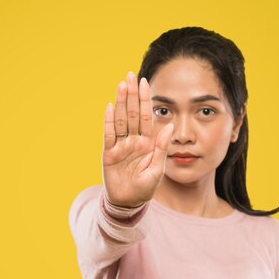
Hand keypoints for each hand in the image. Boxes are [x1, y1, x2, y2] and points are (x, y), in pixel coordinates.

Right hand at [102, 71, 172, 207]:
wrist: (129, 203)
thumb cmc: (145, 187)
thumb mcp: (158, 168)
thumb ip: (162, 147)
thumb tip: (169, 126)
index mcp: (147, 142)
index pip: (147, 116)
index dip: (145, 99)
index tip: (145, 82)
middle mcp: (133, 140)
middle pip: (132, 113)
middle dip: (132, 95)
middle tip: (130, 75)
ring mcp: (120, 145)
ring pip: (121, 120)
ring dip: (121, 102)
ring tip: (121, 85)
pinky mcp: (109, 153)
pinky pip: (109, 134)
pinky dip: (109, 121)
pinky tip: (110, 106)